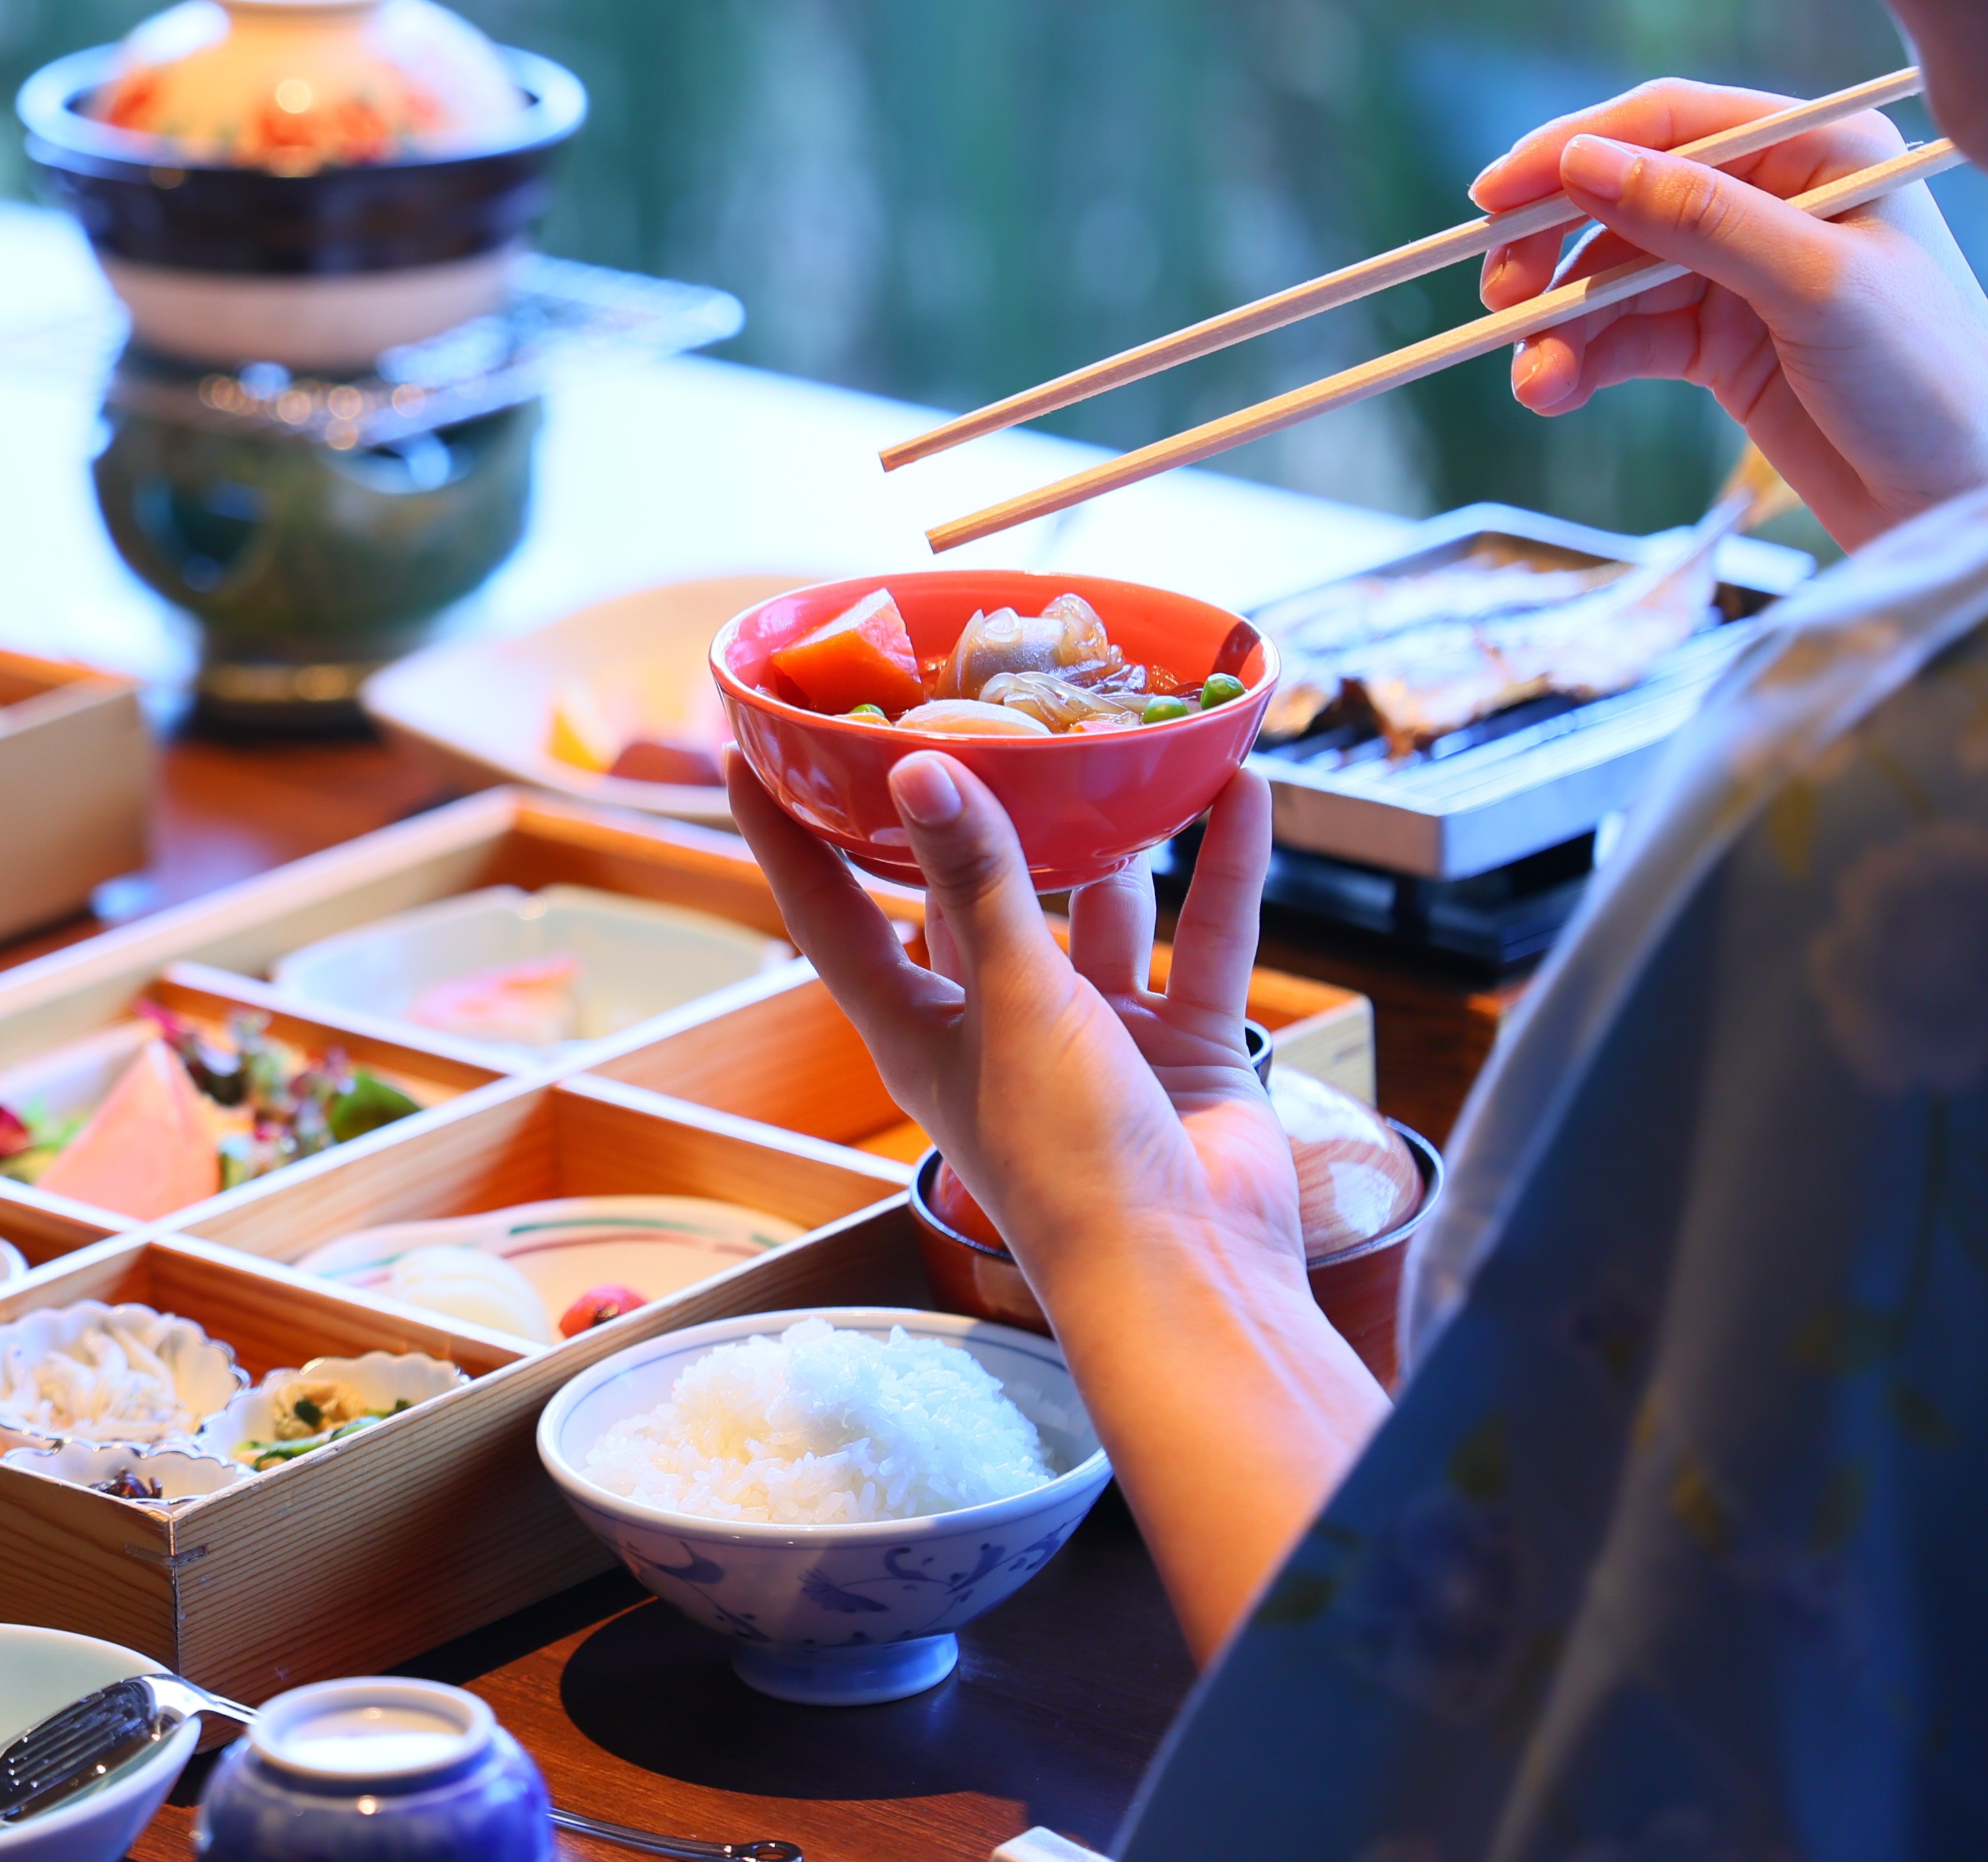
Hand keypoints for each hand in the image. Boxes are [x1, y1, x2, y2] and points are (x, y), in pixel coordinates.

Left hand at [725, 755, 1299, 1295]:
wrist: (1189, 1275)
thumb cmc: (1067, 1163)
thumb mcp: (1012, 1003)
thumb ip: (980, 883)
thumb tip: (916, 769)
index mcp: (918, 1029)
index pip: (830, 913)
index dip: (787, 838)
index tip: (751, 752)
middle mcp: (996, 1026)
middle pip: (973, 899)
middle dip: (979, 817)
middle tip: (974, 712)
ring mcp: (1094, 1039)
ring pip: (1102, 913)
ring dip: (1116, 842)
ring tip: (1121, 742)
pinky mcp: (1180, 1049)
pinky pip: (1203, 942)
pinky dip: (1220, 874)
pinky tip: (1236, 793)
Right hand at [1471, 77, 1987, 546]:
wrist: (1965, 506)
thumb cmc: (1929, 383)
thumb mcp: (1815, 286)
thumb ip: (1699, 219)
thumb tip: (1582, 163)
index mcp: (1820, 152)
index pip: (1671, 123)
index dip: (1572, 150)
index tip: (1493, 196)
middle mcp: (1777, 201)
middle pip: (1627, 200)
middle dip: (1555, 250)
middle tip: (1499, 299)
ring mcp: (1745, 276)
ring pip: (1614, 278)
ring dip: (1561, 327)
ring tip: (1536, 383)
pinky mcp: (1722, 346)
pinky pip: (1626, 338)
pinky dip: (1582, 363)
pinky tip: (1555, 394)